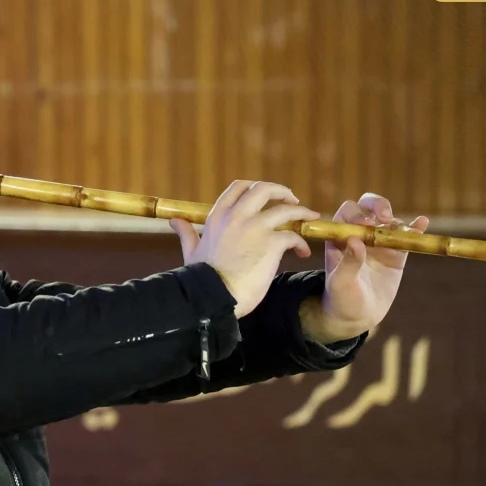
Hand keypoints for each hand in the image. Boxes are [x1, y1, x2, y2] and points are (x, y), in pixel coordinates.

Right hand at [170, 180, 319, 317]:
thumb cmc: (200, 279)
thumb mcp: (191, 252)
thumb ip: (187, 233)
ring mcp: (256, 228)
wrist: (212, 298)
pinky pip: (294, 236)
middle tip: (293, 201)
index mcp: (218, 216)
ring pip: (287, 209)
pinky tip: (302, 252)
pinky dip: (301, 243)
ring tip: (310, 220)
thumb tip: (174, 221)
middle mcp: (237, 216)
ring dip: (301, 214)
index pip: (239, 187)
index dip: (256, 187)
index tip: (267, 196)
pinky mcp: (271, 244)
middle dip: (282, 192)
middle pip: (265, 189)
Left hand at [300, 194, 429, 342]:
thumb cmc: (342, 298)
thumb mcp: (341, 282)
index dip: (356, 214)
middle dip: (378, 206)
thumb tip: (355, 241)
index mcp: (339, 237)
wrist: (357, 315)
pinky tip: (423, 223)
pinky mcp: (396, 254)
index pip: (347, 214)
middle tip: (385, 217)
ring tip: (405, 234)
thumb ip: (348, 263)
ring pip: (390, 221)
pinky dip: (416, 229)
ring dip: (397, 223)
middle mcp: (359, 235)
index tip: (365, 224)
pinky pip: (407, 238)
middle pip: (369, 208)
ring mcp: (379, 243)